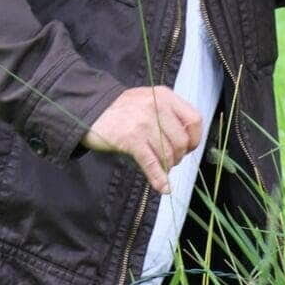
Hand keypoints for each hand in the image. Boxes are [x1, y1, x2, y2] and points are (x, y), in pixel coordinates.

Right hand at [82, 86, 203, 193]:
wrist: (90, 109)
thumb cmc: (121, 108)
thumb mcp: (148, 100)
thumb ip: (168, 114)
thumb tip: (187, 142)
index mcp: (165, 96)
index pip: (194, 120)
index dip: (194, 139)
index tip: (188, 148)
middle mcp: (157, 107)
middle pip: (181, 141)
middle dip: (178, 156)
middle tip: (169, 160)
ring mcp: (144, 123)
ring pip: (168, 153)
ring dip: (166, 166)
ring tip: (160, 167)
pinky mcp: (131, 139)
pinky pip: (152, 163)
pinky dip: (159, 178)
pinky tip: (162, 187)